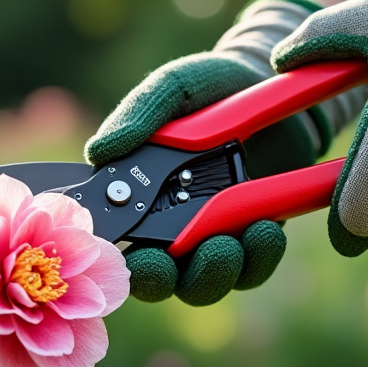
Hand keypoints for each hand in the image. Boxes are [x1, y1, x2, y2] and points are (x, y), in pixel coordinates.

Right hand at [85, 0, 323, 304]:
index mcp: (135, 194)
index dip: (114, 261)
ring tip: (230, 242)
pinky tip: (265, 230)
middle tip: (175, 258)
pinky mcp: (253, 241)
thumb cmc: (211, 86)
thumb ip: (138, 115)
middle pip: (154, 278)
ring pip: (201, 284)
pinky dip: (257, 259)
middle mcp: (168, 225)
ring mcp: (211, 237)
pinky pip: (251, 271)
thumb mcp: (173, 88)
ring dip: (213, 271)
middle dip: (161, 277)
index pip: (112, 243)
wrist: (271, 83)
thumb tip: (97, 152)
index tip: (133, 255)